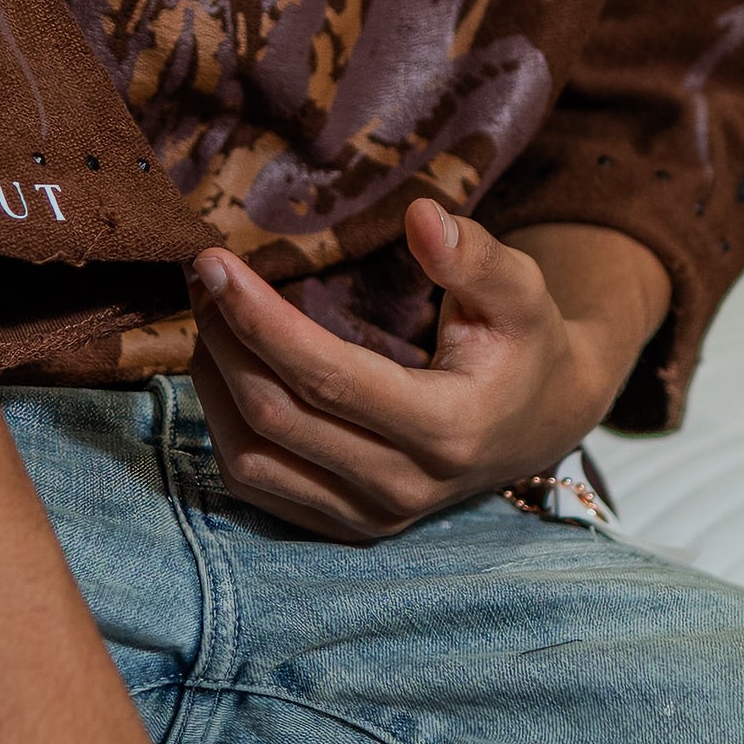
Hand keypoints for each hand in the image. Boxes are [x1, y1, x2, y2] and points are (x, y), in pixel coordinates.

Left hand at [189, 197, 667, 537]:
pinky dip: (224, 429)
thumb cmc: (525, 344)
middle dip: (225, 340)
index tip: (215, 263)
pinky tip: (224, 373)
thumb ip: (474, 256)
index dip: (260, 320)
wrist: (541, 423)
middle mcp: (404, 487)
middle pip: (277, 418)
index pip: (328, 377)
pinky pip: (257, 488)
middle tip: (203, 277)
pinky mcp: (347, 528)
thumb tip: (420, 215)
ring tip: (210, 318)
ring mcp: (373, 518)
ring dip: (213, 386)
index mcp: (448, 429)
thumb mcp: (520, 291)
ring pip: (252, 460)